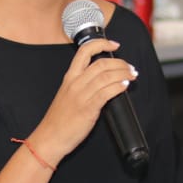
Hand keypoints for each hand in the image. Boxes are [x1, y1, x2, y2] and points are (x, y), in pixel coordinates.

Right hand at [30, 37, 138, 164]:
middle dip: (120, 62)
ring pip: (106, 76)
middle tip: (130, 67)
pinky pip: (106, 93)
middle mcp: (75, 83)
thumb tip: (102, 80)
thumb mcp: (67, 95)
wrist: (50, 137)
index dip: (101, 44)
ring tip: (132, 75)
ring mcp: (81, 96)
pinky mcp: (88, 109)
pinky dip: (118, 87)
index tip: (114, 44)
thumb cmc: (59, 119)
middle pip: (101, 63)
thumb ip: (82, 85)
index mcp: (69, 77)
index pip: (84, 52)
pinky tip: (124, 86)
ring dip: (123, 73)